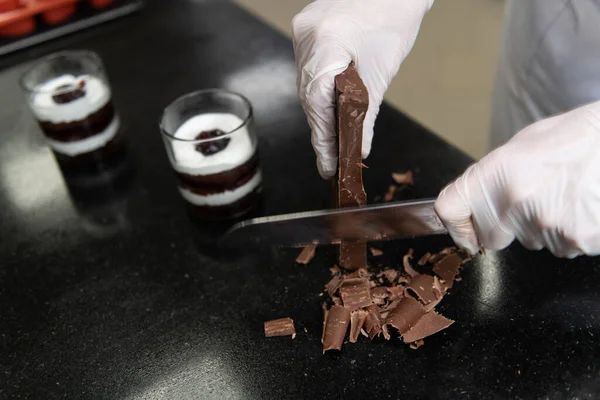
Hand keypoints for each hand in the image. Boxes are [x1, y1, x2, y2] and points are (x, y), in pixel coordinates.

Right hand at [292, 0, 433, 177]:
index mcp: (325, 43)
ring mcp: (302, 33)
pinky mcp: (305, 32)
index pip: (317, 103)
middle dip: (323, 131)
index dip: (323, 140)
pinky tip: (330, 111)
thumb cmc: (395, 17)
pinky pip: (308, 71)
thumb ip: (366, 114)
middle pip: (308, 98)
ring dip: (321, 114)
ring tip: (333, 142)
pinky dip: (321, 94)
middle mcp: (306, 37)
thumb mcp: (382, 71)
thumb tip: (359, 148)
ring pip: (306, 87)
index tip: (329, 166)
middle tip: (333, 161)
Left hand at [435, 101, 599, 257]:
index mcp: (497, 173)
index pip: (449, 209)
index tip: (464, 232)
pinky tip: (583, 207)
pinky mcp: (578, 241)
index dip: (454, 225)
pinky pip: (564, 247)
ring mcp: (548, 225)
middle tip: (532, 202)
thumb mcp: (523, 146)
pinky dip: (572, 233)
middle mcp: (516, 202)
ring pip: (532, 243)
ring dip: (544, 227)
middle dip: (504, 227)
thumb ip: (494, 178)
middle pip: (491, 237)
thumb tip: (475, 203)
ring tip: (567, 197)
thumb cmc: (577, 138)